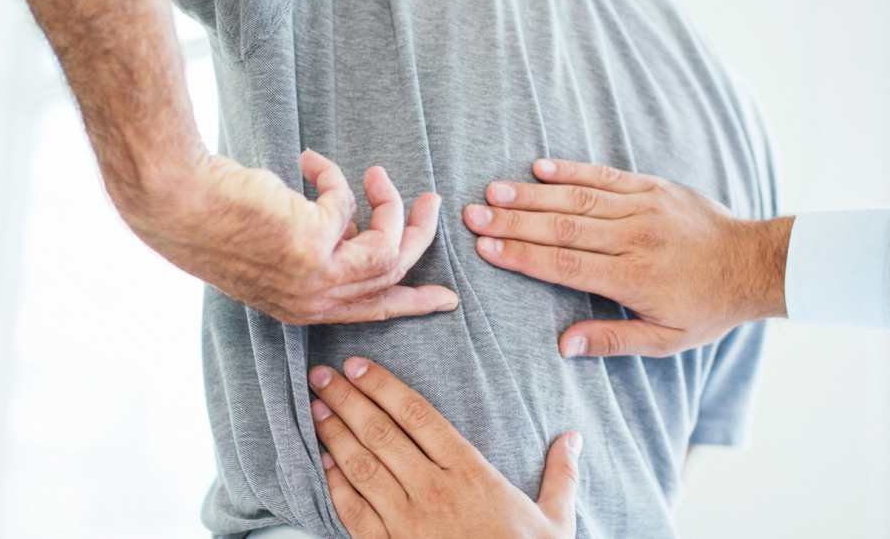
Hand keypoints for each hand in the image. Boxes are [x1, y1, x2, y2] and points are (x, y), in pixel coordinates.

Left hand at [120, 149, 458, 324]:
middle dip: (420, 237)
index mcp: (302, 308)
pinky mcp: (316, 243)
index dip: (413, 303)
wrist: (179, 203)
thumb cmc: (217, 219)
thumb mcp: (276, 248)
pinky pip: (347, 203)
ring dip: (391, 203)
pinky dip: (332, 176)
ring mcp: (316, 277)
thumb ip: (319, 248)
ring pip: (388, 246)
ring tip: (377, 173)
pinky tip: (307, 161)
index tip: (446, 299)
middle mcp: (313, 301)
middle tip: (432, 203)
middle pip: (393, 276)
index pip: (372, 312)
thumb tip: (353, 226)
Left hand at [308, 358, 580, 538]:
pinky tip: (324, 464)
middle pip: (381, 433)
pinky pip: (355, 513)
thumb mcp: (556, 520)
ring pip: (362, 467)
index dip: (383, 385)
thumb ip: (561, 475)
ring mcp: (408, 524)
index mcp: (471, 473)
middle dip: (347, 400)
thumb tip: (573, 438)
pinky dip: (335, 485)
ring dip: (334, 434)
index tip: (359, 366)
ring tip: (316, 408)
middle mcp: (434, 491)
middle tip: (321, 375)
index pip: (418, 414)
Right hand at [463, 159, 792, 356]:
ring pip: (577, 197)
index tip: (485, 249)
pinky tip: (538, 167)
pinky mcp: (653, 187)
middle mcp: (634, 237)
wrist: (755, 263)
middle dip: (512, 222)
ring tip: (492, 191)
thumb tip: (562, 345)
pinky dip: (571, 170)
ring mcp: (644, 207)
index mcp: (633, 278)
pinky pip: (605, 175)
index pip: (565, 265)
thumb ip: (611, 341)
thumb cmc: (707, 307)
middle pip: (562, 227)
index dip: (522, 256)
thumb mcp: (665, 340)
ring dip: (531, 194)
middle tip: (472, 216)